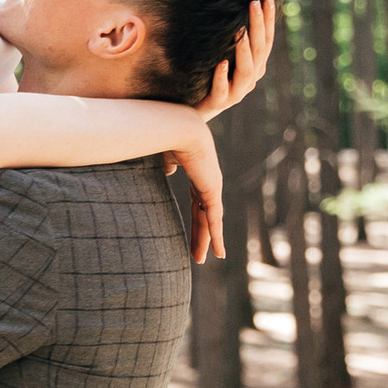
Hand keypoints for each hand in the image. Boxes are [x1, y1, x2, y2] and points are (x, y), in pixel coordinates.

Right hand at [171, 115, 223, 262]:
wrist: (181, 128)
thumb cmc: (171, 137)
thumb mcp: (169, 155)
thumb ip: (170, 165)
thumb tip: (168, 172)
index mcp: (199, 178)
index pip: (197, 206)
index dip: (195, 221)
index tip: (193, 234)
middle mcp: (209, 185)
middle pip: (204, 218)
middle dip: (201, 236)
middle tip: (197, 254)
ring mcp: (213, 189)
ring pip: (210, 223)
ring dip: (207, 242)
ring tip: (201, 259)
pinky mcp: (212, 191)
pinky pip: (214, 220)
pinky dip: (217, 237)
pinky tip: (219, 253)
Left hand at [202, 0, 277, 120]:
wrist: (194, 106)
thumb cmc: (210, 74)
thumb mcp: (224, 52)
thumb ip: (232, 35)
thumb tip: (230, 1)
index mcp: (255, 65)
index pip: (266, 39)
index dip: (268, 20)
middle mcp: (250, 78)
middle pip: (259, 50)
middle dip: (258, 26)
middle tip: (253, 4)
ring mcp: (236, 92)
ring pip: (246, 70)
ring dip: (244, 49)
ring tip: (241, 30)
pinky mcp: (219, 102)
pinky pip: (222, 89)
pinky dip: (222, 76)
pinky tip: (221, 63)